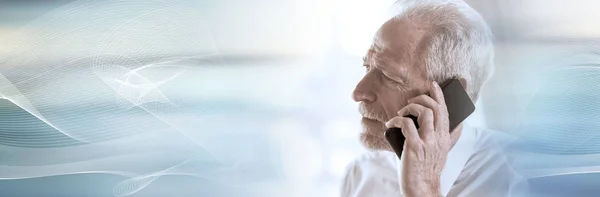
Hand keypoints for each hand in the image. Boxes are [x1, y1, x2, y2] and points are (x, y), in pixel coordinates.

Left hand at [385, 81, 450, 196]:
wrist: (421, 187)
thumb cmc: (428, 168)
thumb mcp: (443, 151)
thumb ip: (451, 137)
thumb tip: (459, 125)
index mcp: (445, 137)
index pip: (446, 111)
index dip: (440, 95)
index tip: (433, 85)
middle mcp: (439, 138)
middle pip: (437, 108)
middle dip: (423, 98)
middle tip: (411, 101)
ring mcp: (427, 142)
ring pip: (425, 113)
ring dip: (411, 108)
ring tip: (402, 112)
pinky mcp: (415, 147)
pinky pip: (407, 125)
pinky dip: (397, 120)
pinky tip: (390, 124)